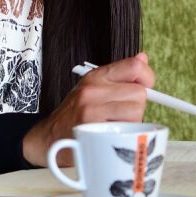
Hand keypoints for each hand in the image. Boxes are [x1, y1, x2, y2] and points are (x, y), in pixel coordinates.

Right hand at [22, 54, 154, 164]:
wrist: (48, 138)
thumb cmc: (75, 115)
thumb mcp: (94, 89)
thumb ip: (119, 76)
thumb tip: (143, 58)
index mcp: (96, 76)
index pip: (135, 65)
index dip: (147, 77)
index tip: (144, 87)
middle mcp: (93, 88)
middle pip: (140, 93)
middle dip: (137, 106)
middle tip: (121, 114)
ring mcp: (91, 107)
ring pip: (136, 111)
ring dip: (132, 121)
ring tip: (114, 125)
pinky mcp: (92, 127)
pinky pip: (125, 127)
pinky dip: (123, 133)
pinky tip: (108, 134)